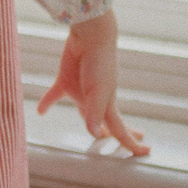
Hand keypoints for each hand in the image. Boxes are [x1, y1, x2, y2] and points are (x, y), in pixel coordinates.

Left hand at [37, 8, 149, 155]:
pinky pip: (54, 95)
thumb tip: (95, 134)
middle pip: (108, 123)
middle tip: (133, 142)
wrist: (90, 35)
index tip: (146, 152)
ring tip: (98, 133)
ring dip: (89, 122)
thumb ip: (95, 112)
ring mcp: (81, 90)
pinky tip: (40, 111)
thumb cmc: (99, 62)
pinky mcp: (65, 79)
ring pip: (84, 111)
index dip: (132, 143)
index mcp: (107, 104)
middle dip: (121, 134)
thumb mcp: (98, 89)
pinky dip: (47, 103)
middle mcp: (95, 100)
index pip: (120, 129)